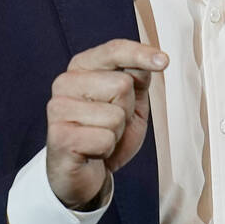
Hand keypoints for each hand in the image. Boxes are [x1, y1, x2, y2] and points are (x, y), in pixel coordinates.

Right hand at [45, 39, 167, 208]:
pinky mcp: (59, 136)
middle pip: (122, 85)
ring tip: (100, 137)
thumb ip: (138, 77)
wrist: (87, 172)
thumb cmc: (108, 131)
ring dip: (117, 132)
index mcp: (82, 66)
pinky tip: (92, 151)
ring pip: (115, 115)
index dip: (140, 53)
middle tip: (111, 124)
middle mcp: (65, 82)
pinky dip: (108, 149)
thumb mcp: (131, 101)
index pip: (114, 50)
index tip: (164, 61)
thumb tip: (155, 61)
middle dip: (127, 110)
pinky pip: (105, 139)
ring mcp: (59, 108)